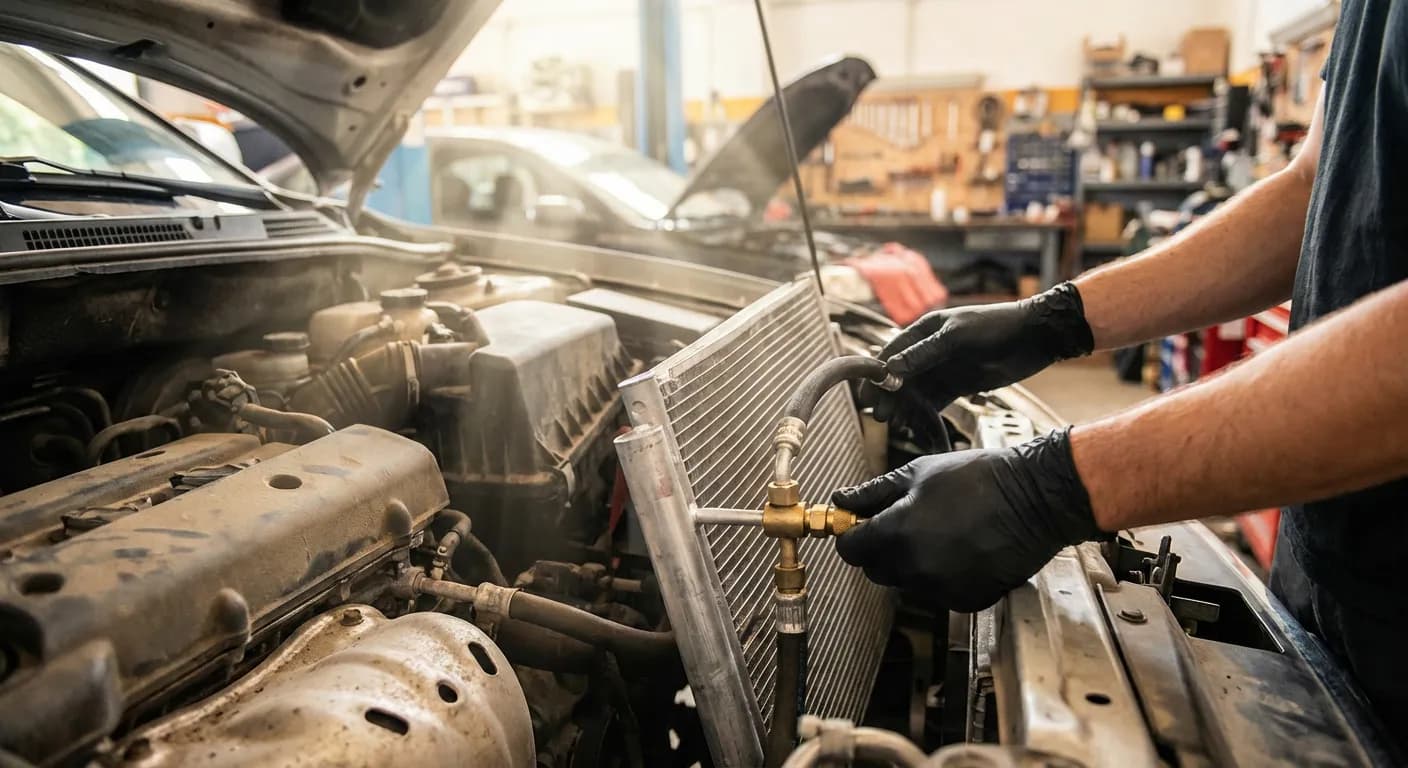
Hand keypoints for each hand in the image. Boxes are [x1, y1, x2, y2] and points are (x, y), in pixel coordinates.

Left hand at [833, 428, 1101, 611]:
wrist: (1034, 499)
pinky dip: (941, 575)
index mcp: (896, 534)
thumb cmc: (976, 479)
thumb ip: (873, 493)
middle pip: (875, 570)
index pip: (850, 551)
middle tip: (904, 523)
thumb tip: (840, 501)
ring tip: (940, 531)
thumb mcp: (917, 474)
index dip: (852, 536)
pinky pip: (937, 592)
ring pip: (906, 582)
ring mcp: (941, 589)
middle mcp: (914, 569)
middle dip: (880, 549)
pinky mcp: (966, 601)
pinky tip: (962, 548)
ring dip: (911, 563)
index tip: (861, 525)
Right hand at [863, 282, 1093, 420]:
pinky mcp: (959, 385)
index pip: (891, 353)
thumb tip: (890, 368)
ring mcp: (944, 368)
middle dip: (888, 396)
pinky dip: (925, 414)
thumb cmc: (996, 326)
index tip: (866, 394)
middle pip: (900, 376)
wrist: (1035, 337)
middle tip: (879, 416)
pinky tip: (916, 426)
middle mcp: (930, 350)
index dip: (876, 374)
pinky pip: (936, 402)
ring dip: (905, 407)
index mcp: (925, 330)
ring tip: (895, 424)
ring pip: (916, 392)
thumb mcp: (957, 336)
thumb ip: (923, 353)